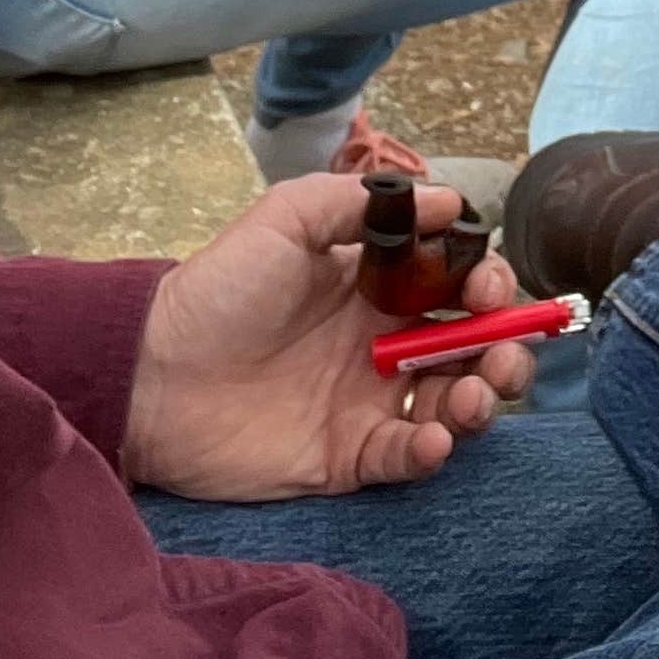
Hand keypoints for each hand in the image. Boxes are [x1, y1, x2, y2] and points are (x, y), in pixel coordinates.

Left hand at [122, 174, 535, 502]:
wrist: (152, 375)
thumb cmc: (218, 290)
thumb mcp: (286, 220)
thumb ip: (364, 202)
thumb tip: (448, 201)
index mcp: (378, 286)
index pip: (459, 284)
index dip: (487, 285)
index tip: (486, 289)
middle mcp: (384, 344)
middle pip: (473, 347)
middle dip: (506, 348)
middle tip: (500, 353)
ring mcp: (369, 404)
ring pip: (455, 403)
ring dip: (482, 400)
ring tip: (471, 397)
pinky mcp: (349, 458)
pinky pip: (408, 457)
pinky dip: (432, 450)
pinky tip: (431, 437)